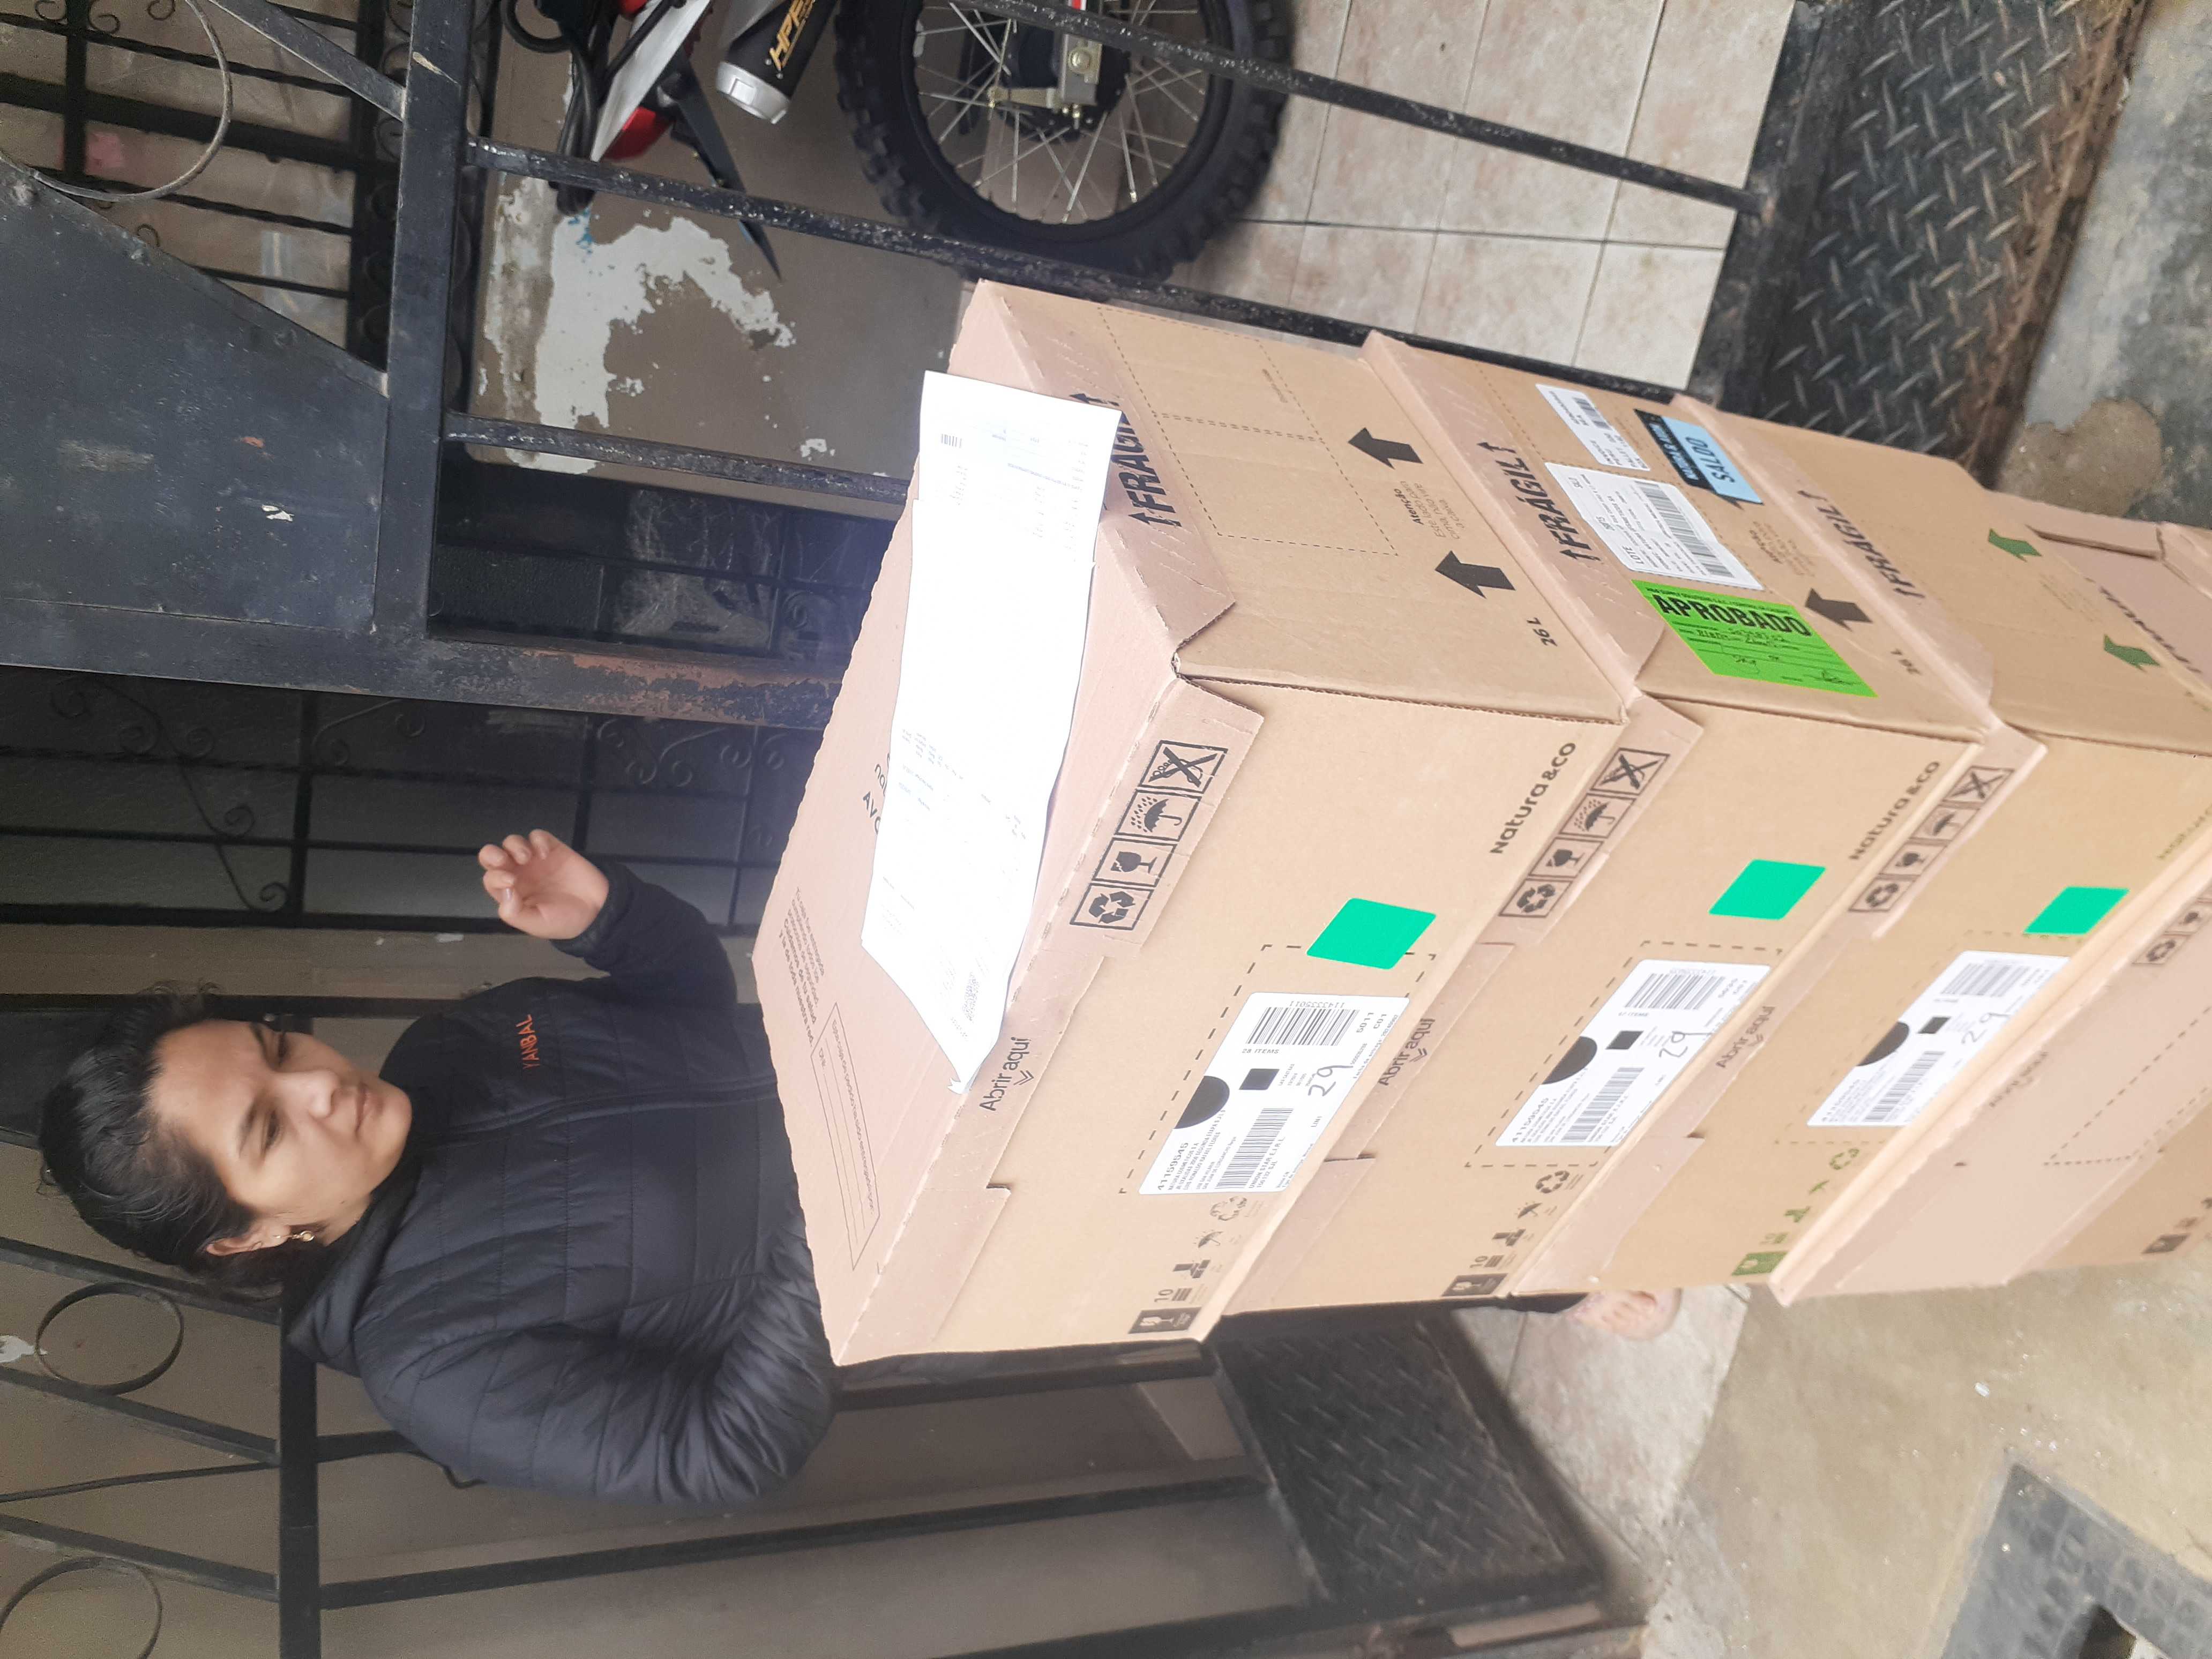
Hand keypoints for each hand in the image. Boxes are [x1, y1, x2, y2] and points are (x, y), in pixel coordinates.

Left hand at [478, 830, 609, 940]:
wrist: (597, 911)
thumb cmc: (565, 921)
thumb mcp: (536, 924)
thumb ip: (514, 912)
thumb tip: (504, 890)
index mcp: (511, 894)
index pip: (491, 879)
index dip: (495, 877)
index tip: (512, 882)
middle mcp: (519, 874)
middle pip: (492, 856)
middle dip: (491, 854)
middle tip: (502, 860)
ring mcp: (535, 861)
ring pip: (512, 842)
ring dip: (515, 846)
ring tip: (528, 857)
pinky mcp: (553, 849)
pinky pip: (538, 836)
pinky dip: (538, 840)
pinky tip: (546, 853)